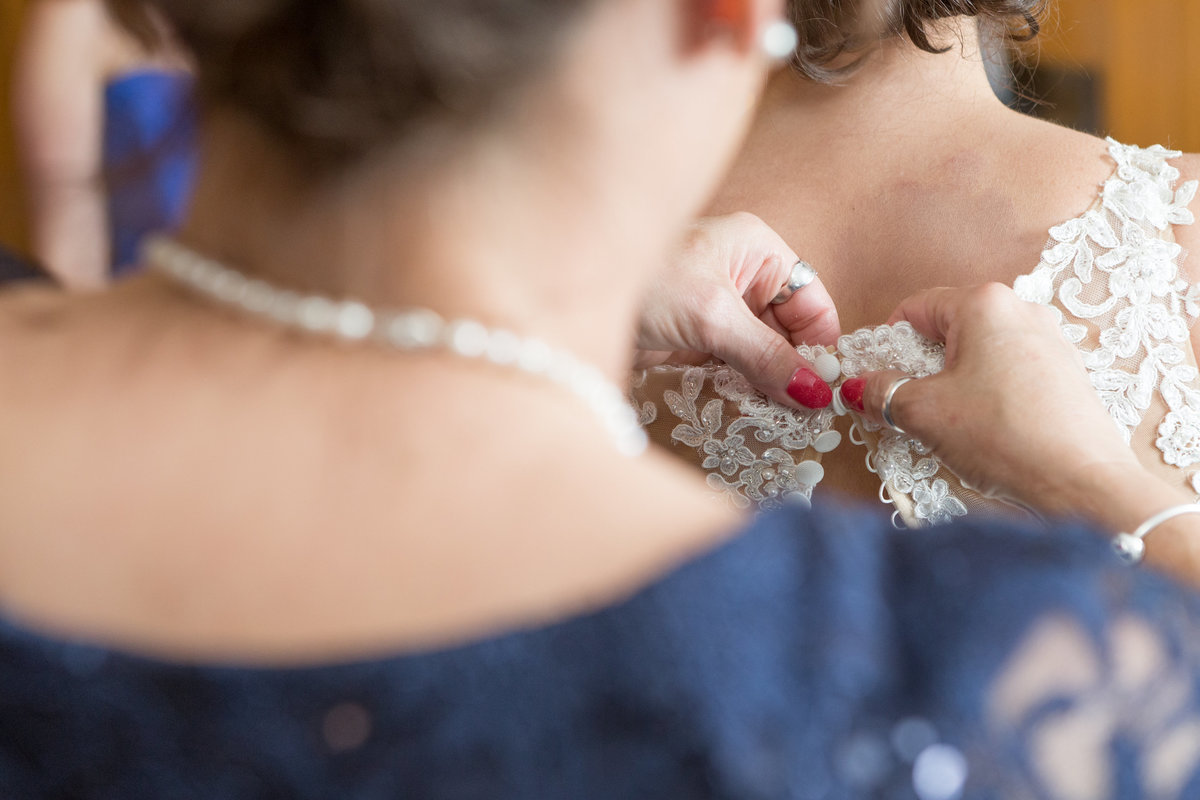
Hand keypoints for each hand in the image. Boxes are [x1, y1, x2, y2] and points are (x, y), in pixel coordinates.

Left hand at [636, 213, 839, 408]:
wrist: (570, 299)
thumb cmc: (642, 284)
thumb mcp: (711, 317)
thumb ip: (765, 355)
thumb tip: (815, 392)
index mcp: (757, 251)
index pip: (811, 302)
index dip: (820, 346)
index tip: (827, 391)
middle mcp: (744, 277)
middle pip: (790, 332)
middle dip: (795, 370)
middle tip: (807, 416)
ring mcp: (721, 311)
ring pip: (764, 354)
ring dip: (770, 385)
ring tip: (785, 420)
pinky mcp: (698, 341)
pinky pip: (737, 369)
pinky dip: (746, 390)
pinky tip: (755, 412)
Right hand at [843, 284, 1145, 514]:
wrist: (1082, 483)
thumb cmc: (1005, 436)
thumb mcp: (924, 412)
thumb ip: (883, 393)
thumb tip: (859, 388)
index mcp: (984, 304)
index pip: (915, 308)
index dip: (886, 344)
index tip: (873, 377)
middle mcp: (1021, 311)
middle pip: (949, 330)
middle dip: (919, 366)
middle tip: (902, 405)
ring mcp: (1048, 341)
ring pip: (978, 353)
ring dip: (951, 382)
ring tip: (942, 423)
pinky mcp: (1064, 374)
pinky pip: (1007, 372)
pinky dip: (984, 394)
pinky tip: (981, 429)